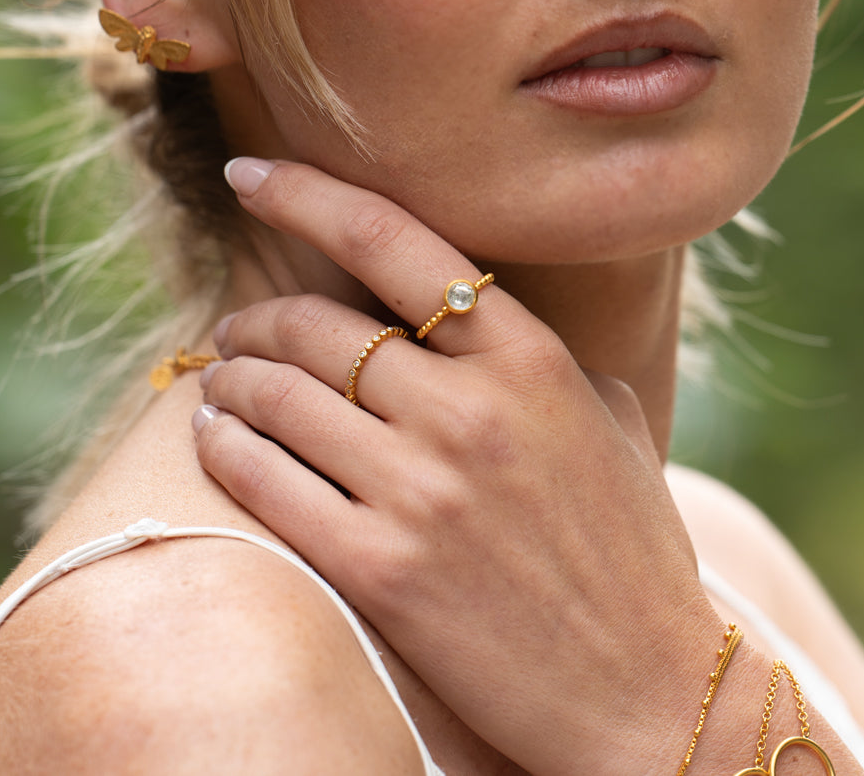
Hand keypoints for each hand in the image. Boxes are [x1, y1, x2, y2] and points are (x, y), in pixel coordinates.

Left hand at [193, 157, 726, 775]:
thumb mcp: (605, 414)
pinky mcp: (384, 570)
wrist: (648, 689)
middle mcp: (471, 409)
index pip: (390, 239)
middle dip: (256, 317)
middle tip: (236, 327)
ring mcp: (424, 491)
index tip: (251, 173)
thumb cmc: (632, 546)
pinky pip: (268, 484)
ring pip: (280, 397)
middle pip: (315, 324)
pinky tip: (216, 438)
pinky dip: (226, 449)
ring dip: (232, 380)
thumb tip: (465, 304)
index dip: (305, 194)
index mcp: (530, 356)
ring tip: (220, 381)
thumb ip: (535, 350)